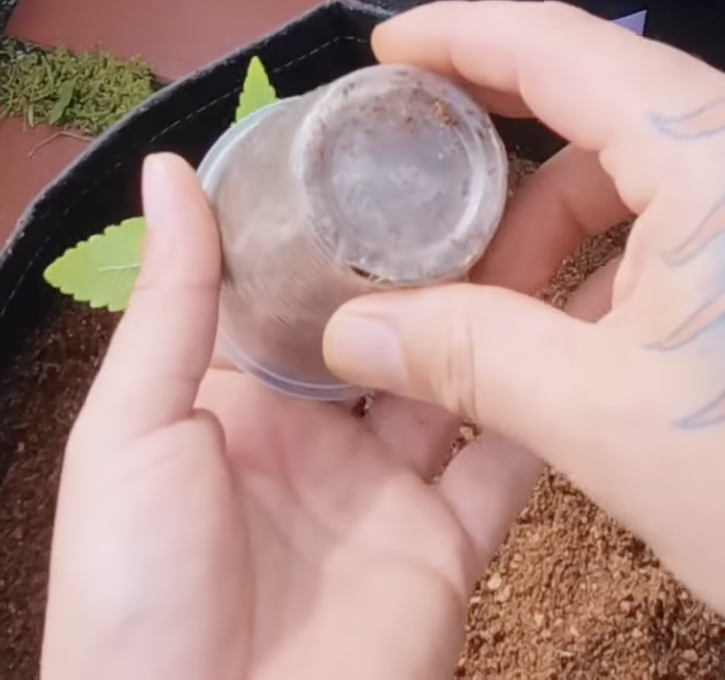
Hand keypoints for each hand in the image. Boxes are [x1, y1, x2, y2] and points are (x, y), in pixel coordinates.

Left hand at [41, 153, 542, 679]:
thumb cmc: (131, 600)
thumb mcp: (128, 435)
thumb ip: (172, 303)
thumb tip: (169, 166)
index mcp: (227, 400)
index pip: (290, 283)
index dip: (336, 214)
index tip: (394, 124)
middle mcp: (312, 435)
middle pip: (387, 321)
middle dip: (436, 248)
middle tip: (498, 153)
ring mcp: (384, 493)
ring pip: (458, 375)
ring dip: (502, 305)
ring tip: (561, 208)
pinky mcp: (445, 550)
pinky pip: (508, 467)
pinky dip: (552, 406)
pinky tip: (595, 330)